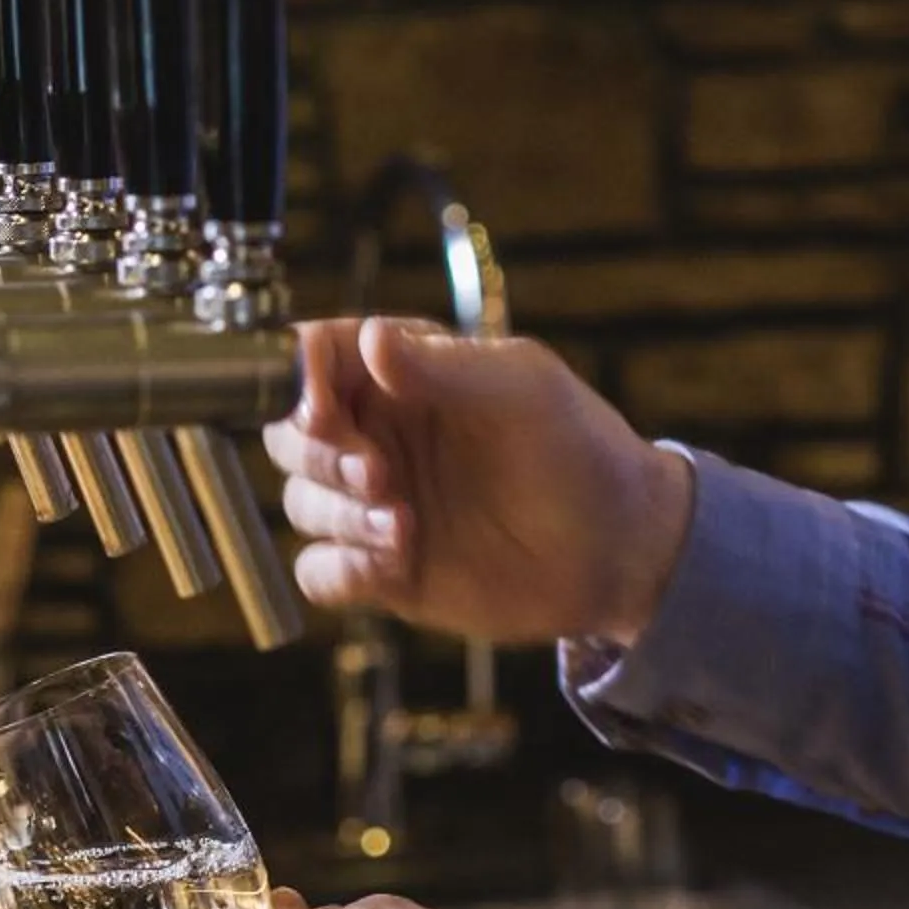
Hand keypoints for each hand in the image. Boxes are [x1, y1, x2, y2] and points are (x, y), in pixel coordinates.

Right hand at [265, 317, 693, 646]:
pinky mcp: (383, 568)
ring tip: (406, 528)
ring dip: (340, 515)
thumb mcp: (521, 391)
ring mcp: (377, 502)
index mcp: (404, 374)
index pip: (318, 357)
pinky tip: (392, 566)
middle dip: (319, 454)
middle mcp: (379, 434)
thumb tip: (371, 337)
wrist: (619, 548)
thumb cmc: (579, 448)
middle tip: (378, 474)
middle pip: (289, 434)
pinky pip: (319, 571)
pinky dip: (340, 569)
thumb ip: (442, 367)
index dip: (299, 378)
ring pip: (300, 502)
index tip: (318, 407)